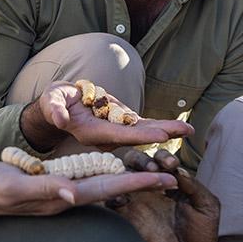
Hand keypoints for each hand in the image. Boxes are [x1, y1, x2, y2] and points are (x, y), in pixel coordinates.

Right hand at [0, 159, 176, 217]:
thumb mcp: (13, 186)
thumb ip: (44, 189)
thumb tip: (74, 194)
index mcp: (61, 196)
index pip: (108, 189)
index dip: (138, 183)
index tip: (167, 179)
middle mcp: (65, 197)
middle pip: (112, 188)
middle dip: (142, 182)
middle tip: (173, 176)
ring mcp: (58, 194)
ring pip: (102, 186)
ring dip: (127, 180)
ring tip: (153, 173)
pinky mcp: (51, 188)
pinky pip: (86, 183)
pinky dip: (106, 178)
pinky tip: (114, 174)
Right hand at [22, 81, 192, 151]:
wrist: (60, 107)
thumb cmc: (54, 104)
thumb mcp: (52, 103)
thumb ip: (56, 111)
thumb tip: (62, 119)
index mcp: (92, 134)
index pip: (119, 136)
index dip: (140, 136)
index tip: (160, 135)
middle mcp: (107, 137)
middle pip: (138, 137)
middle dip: (162, 134)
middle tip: (185, 132)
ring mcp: (116, 132)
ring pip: (145, 132)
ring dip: (167, 131)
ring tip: (190, 130)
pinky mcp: (121, 125)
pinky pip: (144, 127)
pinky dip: (161, 127)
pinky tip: (179, 128)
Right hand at [110, 158, 218, 241]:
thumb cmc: (201, 234)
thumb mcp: (206, 206)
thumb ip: (194, 186)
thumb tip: (179, 169)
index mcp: (170, 181)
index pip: (160, 159)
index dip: (164, 157)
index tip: (171, 165)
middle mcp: (151, 187)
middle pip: (136, 162)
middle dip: (143, 159)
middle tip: (153, 167)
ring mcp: (137, 201)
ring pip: (122, 176)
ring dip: (128, 172)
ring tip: (140, 178)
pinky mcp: (127, 217)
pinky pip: (114, 201)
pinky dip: (114, 195)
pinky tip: (123, 196)